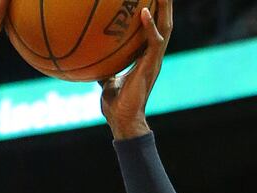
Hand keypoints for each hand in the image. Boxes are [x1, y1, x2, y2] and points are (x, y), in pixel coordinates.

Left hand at [100, 0, 172, 139]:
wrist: (122, 119)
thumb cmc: (115, 103)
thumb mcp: (107, 80)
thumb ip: (105, 69)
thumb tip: (91, 59)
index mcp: (145, 57)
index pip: (153, 30)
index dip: (154, 13)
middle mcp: (153, 56)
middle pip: (164, 23)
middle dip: (164, 5)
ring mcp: (154, 60)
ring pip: (165, 27)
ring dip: (164, 8)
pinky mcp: (151, 65)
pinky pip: (154, 41)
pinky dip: (150, 26)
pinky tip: (144, 12)